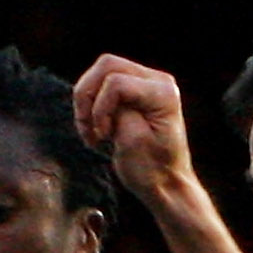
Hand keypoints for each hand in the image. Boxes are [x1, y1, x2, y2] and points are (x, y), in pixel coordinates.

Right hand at [73, 54, 205, 211]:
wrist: (165, 186)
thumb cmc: (153, 170)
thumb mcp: (132, 142)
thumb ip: (118, 112)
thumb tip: (103, 94)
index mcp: (163, 93)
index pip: (116, 83)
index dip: (100, 108)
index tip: (103, 136)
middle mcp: (158, 81)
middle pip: (107, 65)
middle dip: (88, 96)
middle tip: (88, 127)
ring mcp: (147, 84)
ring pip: (101, 72)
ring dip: (88, 101)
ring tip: (91, 131)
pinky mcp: (135, 93)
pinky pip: (102, 85)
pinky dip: (92, 106)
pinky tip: (96, 129)